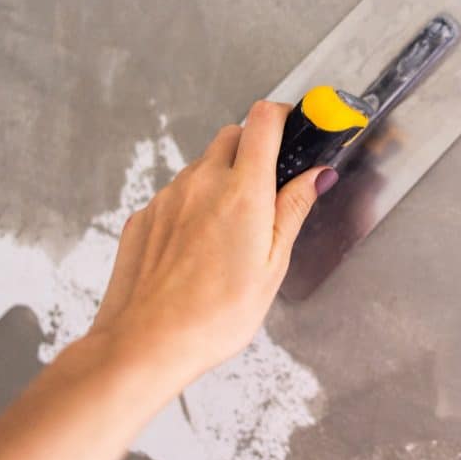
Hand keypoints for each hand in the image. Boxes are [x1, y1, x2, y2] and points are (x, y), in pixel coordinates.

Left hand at [87, 101, 335, 391]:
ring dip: (221, 179)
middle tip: (266, 188)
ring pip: (202, 166)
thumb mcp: (273, 266)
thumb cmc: (214, 315)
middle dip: (253, 149)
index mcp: (243, 192)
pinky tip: (199, 248)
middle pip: (232, 136)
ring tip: (231, 231)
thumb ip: (293, 210)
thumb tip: (316, 176)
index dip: (282, 115)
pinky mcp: (144, 215)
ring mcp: (168, 197)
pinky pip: (176, 194)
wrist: (145, 344)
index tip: (293, 126)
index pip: (263, 120)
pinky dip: (193, 205)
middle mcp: (202, 183)